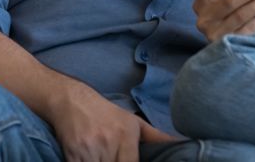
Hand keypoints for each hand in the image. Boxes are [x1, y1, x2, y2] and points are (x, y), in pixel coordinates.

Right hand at [46, 87, 176, 161]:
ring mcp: (89, 149)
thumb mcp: (133, 122)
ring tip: (104, 159)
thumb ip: (157, 138)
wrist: (71, 100)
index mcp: (126, 136)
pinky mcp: (73, 154)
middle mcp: (108, 142)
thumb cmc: (105, 113)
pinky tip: (91, 160)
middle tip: (115, 160)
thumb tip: (183, 145)